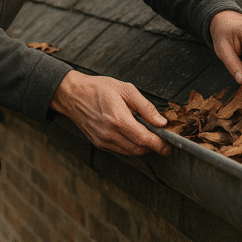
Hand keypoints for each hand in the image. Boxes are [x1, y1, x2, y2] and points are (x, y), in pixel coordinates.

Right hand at [50, 70, 170, 155]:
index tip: (169, 145)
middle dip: (154, 147)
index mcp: (119, 119)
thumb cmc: (98, 88)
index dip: (161, 145)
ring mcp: (103, 141)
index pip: (146, 140)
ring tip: (148, 135)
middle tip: (162, 140)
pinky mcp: (98, 143)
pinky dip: (130, 147)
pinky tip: (132, 135)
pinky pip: (120, 150)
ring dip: (142, 148)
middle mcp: (110, 134)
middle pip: (140, 150)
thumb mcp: (125, 89)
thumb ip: (145, 107)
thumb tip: (161, 122)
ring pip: (130, 153)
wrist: (72, 95)